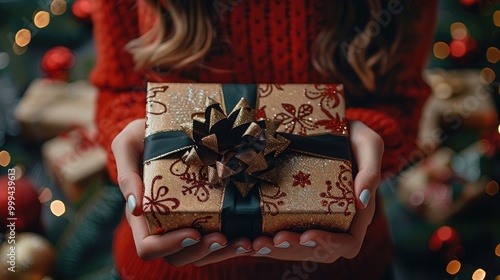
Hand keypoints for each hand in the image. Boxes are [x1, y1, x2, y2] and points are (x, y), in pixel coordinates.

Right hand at [112, 119, 252, 265]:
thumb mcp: (128, 144)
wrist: (167, 127)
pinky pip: (217, 238)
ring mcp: (184, 221)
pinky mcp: (205, 214)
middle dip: (203, 252)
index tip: (193, 232)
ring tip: (244, 241)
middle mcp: (163, 224)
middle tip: (225, 238)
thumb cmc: (142, 135)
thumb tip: (135, 207)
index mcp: (142, 214)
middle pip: (179, 256)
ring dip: (223, 253)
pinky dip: (233, 241)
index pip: (148, 246)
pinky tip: (251, 234)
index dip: (168, 247)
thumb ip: (126, 173)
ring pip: (201, 253)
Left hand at [250, 120, 383, 261]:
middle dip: (292, 250)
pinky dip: (267, 240)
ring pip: (298, 248)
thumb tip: (361, 200)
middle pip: (317, 251)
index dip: (328, 244)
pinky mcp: (297, 213)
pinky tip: (248, 239)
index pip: (348, 243)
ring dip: (276, 250)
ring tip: (255, 245)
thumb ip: (371, 169)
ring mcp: (316, 219)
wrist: (330, 127)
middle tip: (268, 242)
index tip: (307, 235)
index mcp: (358, 213)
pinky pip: (284, 233)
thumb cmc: (353, 135)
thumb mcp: (367, 144)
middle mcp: (337, 222)